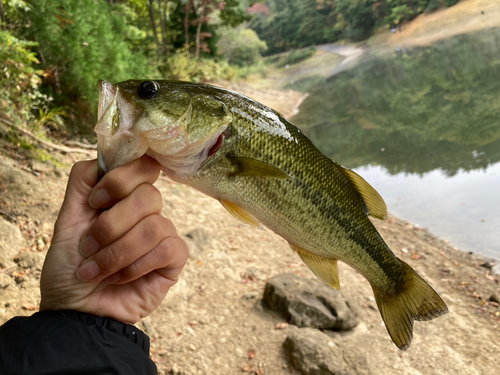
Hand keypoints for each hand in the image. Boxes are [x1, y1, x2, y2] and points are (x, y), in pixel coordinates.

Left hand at [40, 156, 188, 323]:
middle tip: (89, 247)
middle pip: (149, 196)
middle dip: (112, 225)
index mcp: (123, 199)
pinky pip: (169, 248)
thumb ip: (82, 184)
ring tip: (98, 271)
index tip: (95, 204)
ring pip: (156, 225)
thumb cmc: (70, 269)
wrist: (76, 312)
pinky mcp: (173, 260)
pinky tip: (121, 278)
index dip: (120, 181)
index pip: (143, 168)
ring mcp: (162, 236)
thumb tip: (103, 158)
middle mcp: (145, 214)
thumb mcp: (66, 221)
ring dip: (119, 251)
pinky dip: (137, 265)